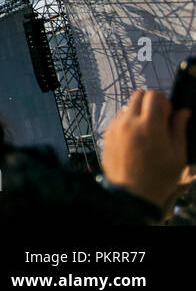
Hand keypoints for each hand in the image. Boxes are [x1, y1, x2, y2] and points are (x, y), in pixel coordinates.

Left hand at [102, 89, 189, 208]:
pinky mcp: (106, 135)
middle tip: (158, 121)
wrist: (132, 194)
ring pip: (126, 107)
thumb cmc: (160, 177)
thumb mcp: (178, 154)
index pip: (154, 95)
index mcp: (149, 126)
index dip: (164, 102)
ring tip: (146, 133)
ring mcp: (115, 127)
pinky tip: (135, 140)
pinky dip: (127, 123)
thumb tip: (183, 111)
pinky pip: (117, 119)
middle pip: (138, 95)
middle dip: (150, 103)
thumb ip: (179, 129)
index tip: (168, 116)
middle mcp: (128, 122)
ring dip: (137, 113)